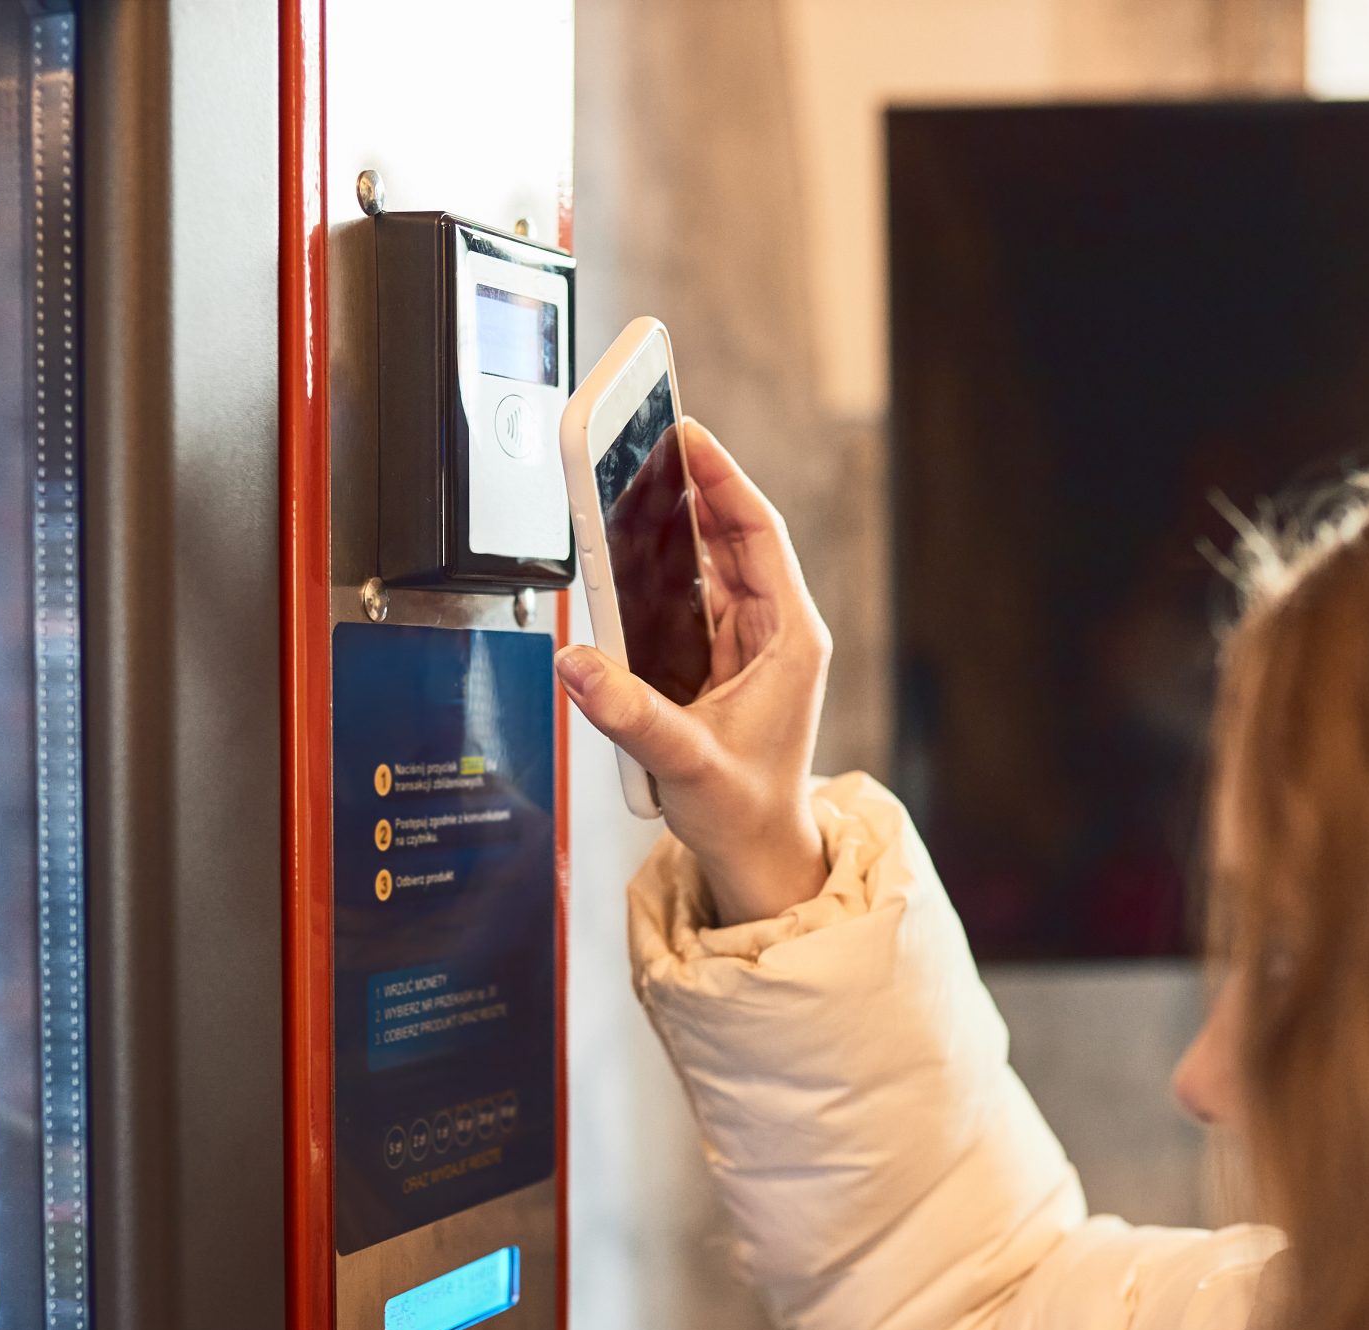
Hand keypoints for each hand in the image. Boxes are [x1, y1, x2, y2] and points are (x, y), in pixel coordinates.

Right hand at [558, 420, 831, 923]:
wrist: (755, 853)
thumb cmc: (743, 813)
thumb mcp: (687, 761)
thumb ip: (632, 714)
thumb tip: (579, 664)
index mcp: (790, 641)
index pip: (759, 535)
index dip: (724, 480)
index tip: (690, 437)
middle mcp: (775, 634)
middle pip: (735, 536)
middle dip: (694, 487)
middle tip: (652, 443)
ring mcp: (747, 646)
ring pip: (712, 562)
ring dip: (678, 524)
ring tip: (638, 481)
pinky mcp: (720, 662)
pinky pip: (692, 597)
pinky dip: (664, 568)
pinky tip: (634, 549)